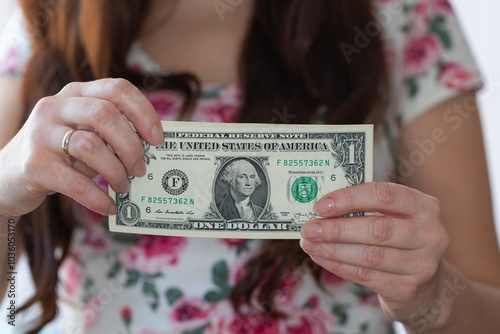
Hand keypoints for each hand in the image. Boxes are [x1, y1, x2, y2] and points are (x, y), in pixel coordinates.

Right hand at [0, 78, 163, 217]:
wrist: (7, 178)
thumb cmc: (59, 155)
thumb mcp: (84, 134)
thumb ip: (111, 134)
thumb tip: (152, 148)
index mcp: (75, 93)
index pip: (117, 88)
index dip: (143, 112)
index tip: (158, 139)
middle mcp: (55, 106)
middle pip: (105, 114)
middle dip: (131, 145)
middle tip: (141, 168)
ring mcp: (40, 133)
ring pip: (91, 146)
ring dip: (116, 172)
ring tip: (124, 187)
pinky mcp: (33, 164)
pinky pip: (76, 182)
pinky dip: (98, 197)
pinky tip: (108, 207)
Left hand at [300, 182, 450, 324]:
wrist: (424, 286)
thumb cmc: (398, 240)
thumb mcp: (393, 217)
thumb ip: (365, 209)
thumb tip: (321, 209)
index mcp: (424, 205)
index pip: (384, 195)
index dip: (349, 199)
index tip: (321, 206)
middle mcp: (430, 234)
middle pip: (376, 229)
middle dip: (336, 228)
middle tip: (309, 228)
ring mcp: (422, 265)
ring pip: (369, 255)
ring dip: (333, 249)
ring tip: (309, 244)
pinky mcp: (408, 289)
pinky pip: (365, 276)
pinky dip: (338, 266)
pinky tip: (321, 258)